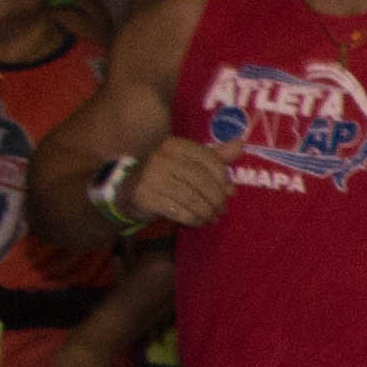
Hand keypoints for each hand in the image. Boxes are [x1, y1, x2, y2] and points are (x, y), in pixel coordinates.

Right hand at [123, 134, 238, 229]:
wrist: (126, 190)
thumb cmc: (165, 176)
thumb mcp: (188, 163)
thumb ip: (214, 156)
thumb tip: (240, 145)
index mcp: (175, 145)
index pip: (208, 159)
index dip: (224, 178)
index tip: (230, 193)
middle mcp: (162, 157)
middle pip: (201, 180)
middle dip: (217, 199)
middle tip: (222, 210)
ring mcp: (151, 176)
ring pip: (191, 197)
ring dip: (206, 212)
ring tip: (212, 218)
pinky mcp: (144, 196)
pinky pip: (178, 211)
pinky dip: (193, 219)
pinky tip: (199, 222)